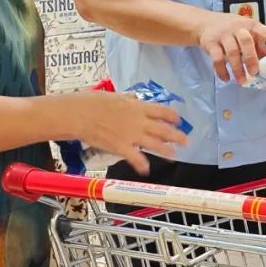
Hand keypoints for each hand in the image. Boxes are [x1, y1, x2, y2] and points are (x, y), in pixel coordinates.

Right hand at [68, 91, 188, 175]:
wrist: (80, 115)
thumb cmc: (94, 102)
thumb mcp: (116, 96)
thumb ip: (128, 100)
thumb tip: (135, 99)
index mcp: (139, 107)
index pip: (162, 111)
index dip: (173, 116)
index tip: (179, 120)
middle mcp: (139, 121)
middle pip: (163, 129)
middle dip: (176, 136)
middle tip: (186, 141)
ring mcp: (131, 135)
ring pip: (154, 144)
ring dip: (166, 151)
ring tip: (174, 156)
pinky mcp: (121, 147)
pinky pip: (136, 158)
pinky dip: (142, 164)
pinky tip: (146, 170)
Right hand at [197, 12, 265, 83]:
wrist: (205, 23)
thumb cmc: (232, 29)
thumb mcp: (247, 32)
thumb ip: (259, 46)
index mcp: (251, 25)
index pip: (265, 32)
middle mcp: (238, 28)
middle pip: (246, 42)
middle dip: (251, 58)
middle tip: (255, 73)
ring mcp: (224, 35)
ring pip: (232, 51)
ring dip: (238, 68)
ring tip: (242, 81)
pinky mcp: (211, 43)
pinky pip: (216, 58)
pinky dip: (222, 70)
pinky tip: (227, 79)